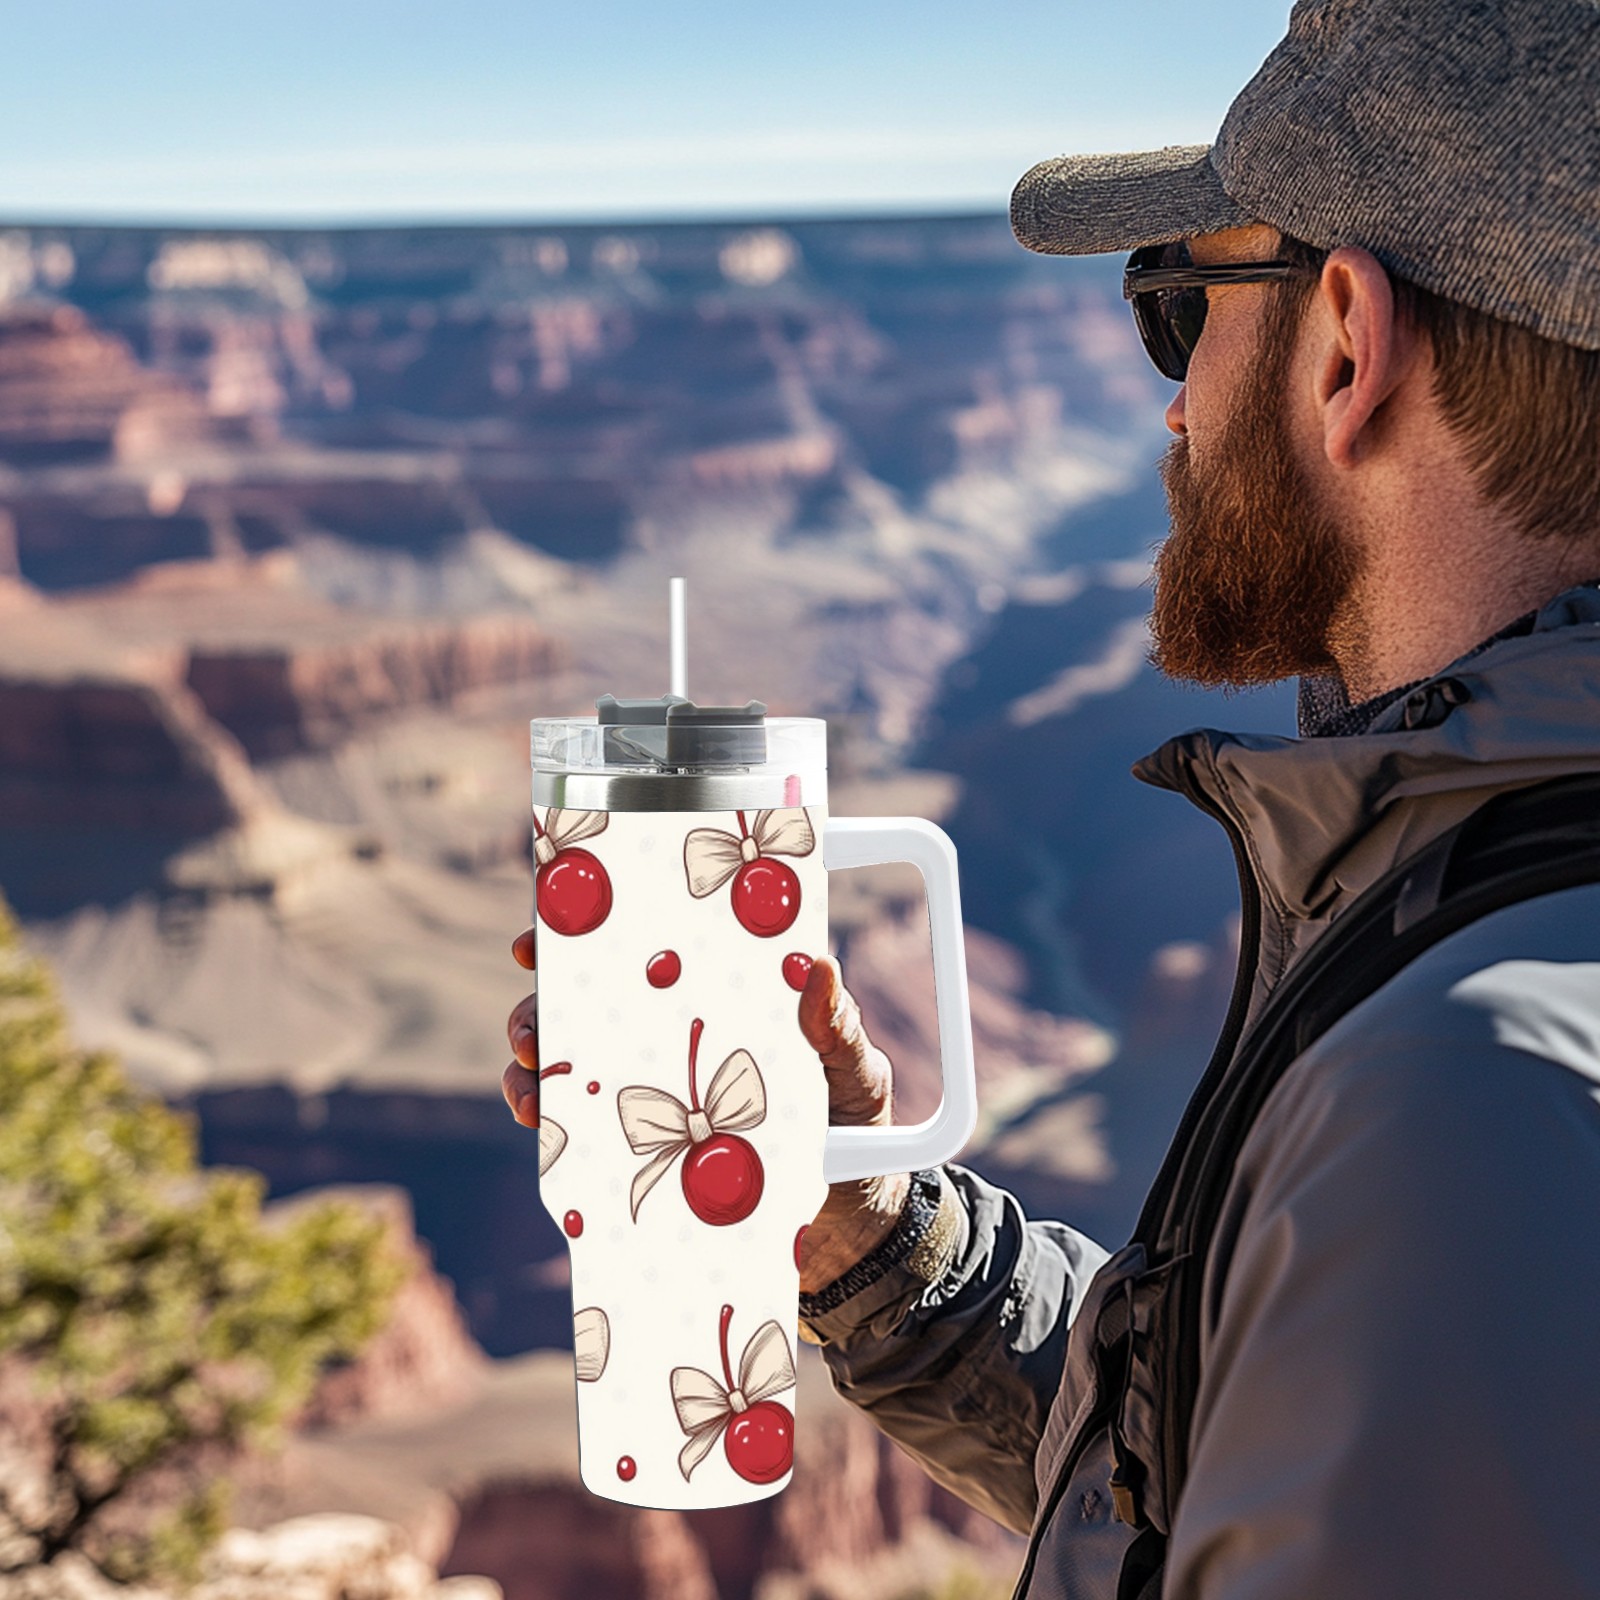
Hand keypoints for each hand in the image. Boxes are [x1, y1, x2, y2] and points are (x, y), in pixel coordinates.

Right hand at [500, 934, 910, 1294]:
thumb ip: (834, 1028)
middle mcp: (675, 1039)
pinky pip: (578, 1125)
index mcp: (721, 1001)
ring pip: (570, 1061)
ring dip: (536, 1059)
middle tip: (534, 1014)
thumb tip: (819, 965)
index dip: (598, 934)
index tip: (558, 930)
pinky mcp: (642, 1150)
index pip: (652, 951)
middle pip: (590, 1001)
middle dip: (544, 999)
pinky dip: (547, 1116)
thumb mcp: (853, 1072)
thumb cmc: (855, 1128)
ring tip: (531, 1074)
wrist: (849, 1227)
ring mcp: (654, 1094)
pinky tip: (538, 1118)